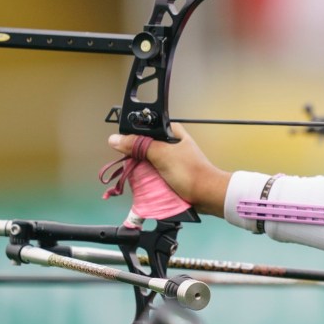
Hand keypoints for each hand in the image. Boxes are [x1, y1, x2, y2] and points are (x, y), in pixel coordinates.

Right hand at [108, 124, 230, 216]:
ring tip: (141, 176)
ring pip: (147, 162)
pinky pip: (153, 174)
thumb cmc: (191, 172)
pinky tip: (146, 183)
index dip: (133, 137)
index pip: (145, 129)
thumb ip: (139, 146)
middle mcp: (171, 144)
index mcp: (172, 132)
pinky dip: (149, 178)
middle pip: (144, 146)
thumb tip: (115, 139)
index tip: (123, 147)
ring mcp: (171, 160)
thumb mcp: (162, 155)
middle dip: (136, 156)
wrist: (208, 195)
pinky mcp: (171, 173)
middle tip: (132, 164)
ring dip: (142, 169)